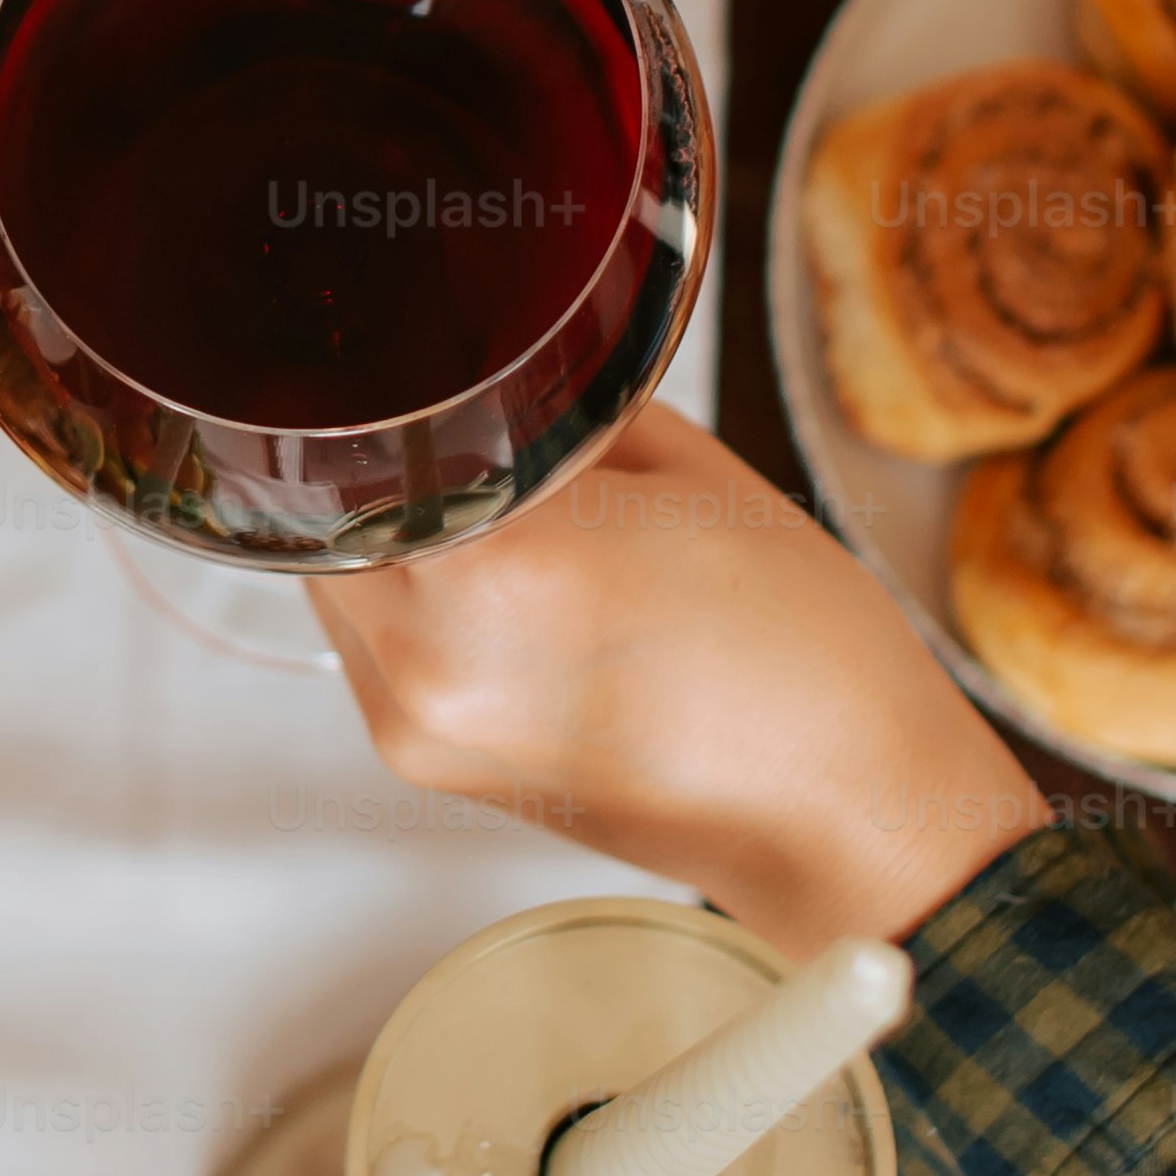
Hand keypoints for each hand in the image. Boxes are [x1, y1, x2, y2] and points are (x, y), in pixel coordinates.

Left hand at [314, 403, 1055, 953]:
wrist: (842, 815)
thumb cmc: (799, 649)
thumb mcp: (689, 471)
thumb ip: (559, 411)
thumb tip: (494, 378)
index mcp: (498, 566)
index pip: (374, 433)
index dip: (397, 391)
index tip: (426, 360)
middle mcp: (431, 656)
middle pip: (333, 506)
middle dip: (388, 462)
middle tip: (459, 427)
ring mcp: (415, 723)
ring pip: (339, 574)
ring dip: (388, 531)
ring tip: (489, 513)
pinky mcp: (420, 763)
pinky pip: (368, 641)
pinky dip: (409, 599)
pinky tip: (498, 586)